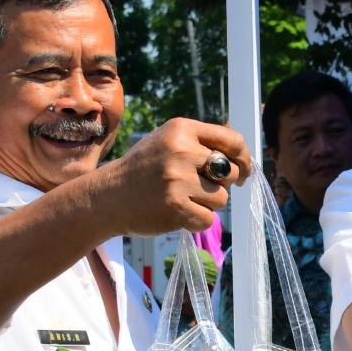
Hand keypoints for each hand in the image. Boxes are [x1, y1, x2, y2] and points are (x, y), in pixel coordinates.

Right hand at [96, 118, 252, 234]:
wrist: (106, 196)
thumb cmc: (143, 170)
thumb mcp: (168, 141)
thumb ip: (201, 143)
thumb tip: (242, 154)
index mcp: (181, 129)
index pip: (233, 140)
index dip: (244, 159)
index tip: (244, 171)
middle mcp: (181, 150)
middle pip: (230, 172)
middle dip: (220, 184)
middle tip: (196, 188)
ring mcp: (177, 179)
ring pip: (221, 199)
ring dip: (206, 204)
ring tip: (181, 199)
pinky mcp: (175, 206)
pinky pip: (208, 219)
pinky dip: (196, 221)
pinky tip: (176, 213)